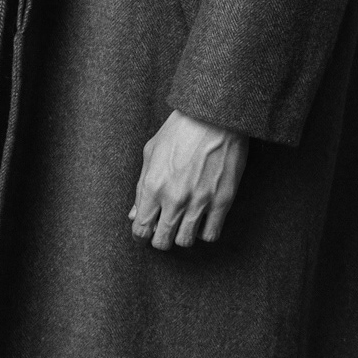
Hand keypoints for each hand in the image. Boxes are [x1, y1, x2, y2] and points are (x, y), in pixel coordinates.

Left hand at [130, 110, 248, 250]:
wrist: (216, 116)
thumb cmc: (180, 129)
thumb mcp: (151, 152)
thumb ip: (141, 187)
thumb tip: (135, 214)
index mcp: (153, 186)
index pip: (141, 228)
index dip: (142, 234)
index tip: (146, 231)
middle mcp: (174, 199)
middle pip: (163, 241)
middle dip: (161, 239)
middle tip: (165, 230)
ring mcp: (200, 202)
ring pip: (186, 241)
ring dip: (183, 236)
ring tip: (185, 224)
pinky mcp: (222, 201)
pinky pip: (211, 234)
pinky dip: (205, 232)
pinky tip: (203, 220)